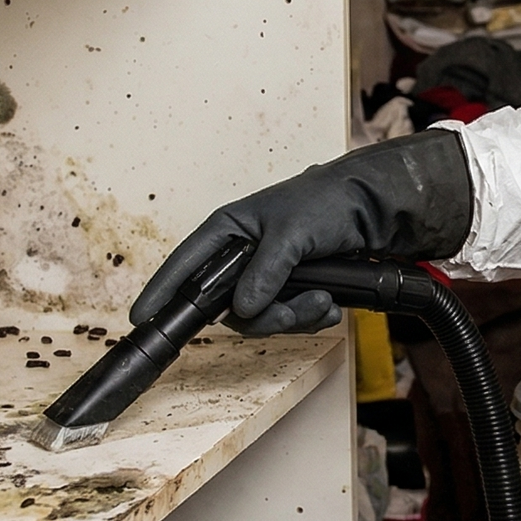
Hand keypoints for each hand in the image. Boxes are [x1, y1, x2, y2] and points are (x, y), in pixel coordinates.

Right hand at [130, 130, 473, 335]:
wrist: (378, 209)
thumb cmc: (329, 201)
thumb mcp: (294, 233)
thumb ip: (266, 271)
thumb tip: (243, 309)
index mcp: (230, 230)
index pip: (185, 265)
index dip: (163, 292)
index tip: (142, 318)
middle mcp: (244, 254)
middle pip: (229, 306)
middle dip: (264, 316)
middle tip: (293, 311)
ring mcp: (269, 273)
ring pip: (262, 318)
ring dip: (295, 317)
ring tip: (323, 299)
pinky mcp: (294, 287)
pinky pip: (289, 318)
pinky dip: (312, 317)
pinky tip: (331, 303)